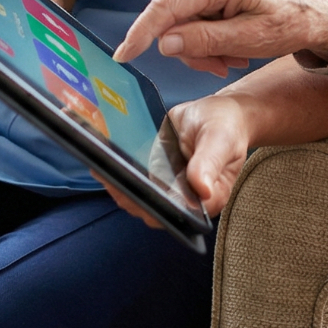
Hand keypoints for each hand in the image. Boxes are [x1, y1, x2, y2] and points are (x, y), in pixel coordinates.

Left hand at [99, 94, 252, 226]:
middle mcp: (185, 199)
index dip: (154, 209)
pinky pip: (134, 177)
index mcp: (207, 199)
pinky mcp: (154, 173)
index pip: (177, 215)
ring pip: (138, 195)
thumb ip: (210, 163)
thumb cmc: (227, 128)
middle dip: (129, 194)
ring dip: (119, 183)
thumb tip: (202, 190)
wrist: (220, 112)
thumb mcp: (221, 140)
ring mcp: (167, 187)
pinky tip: (104, 157)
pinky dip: (119, 169)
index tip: (134, 194)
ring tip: (100, 164)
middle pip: (152, 208)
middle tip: (109, 172)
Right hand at [114, 0, 327, 74]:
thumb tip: (164, 44)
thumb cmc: (292, 22)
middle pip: (173, 19)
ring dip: (202, 48)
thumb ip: (205, 41)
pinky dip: (208, 39)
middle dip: (191, 49)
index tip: (123, 56)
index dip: (141, 32)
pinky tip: (232, 47)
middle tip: (220, 67)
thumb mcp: (249, 40)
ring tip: (233, 58)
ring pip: (182, 23)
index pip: (166, 6)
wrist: (318, 10)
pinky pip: (194, 18)